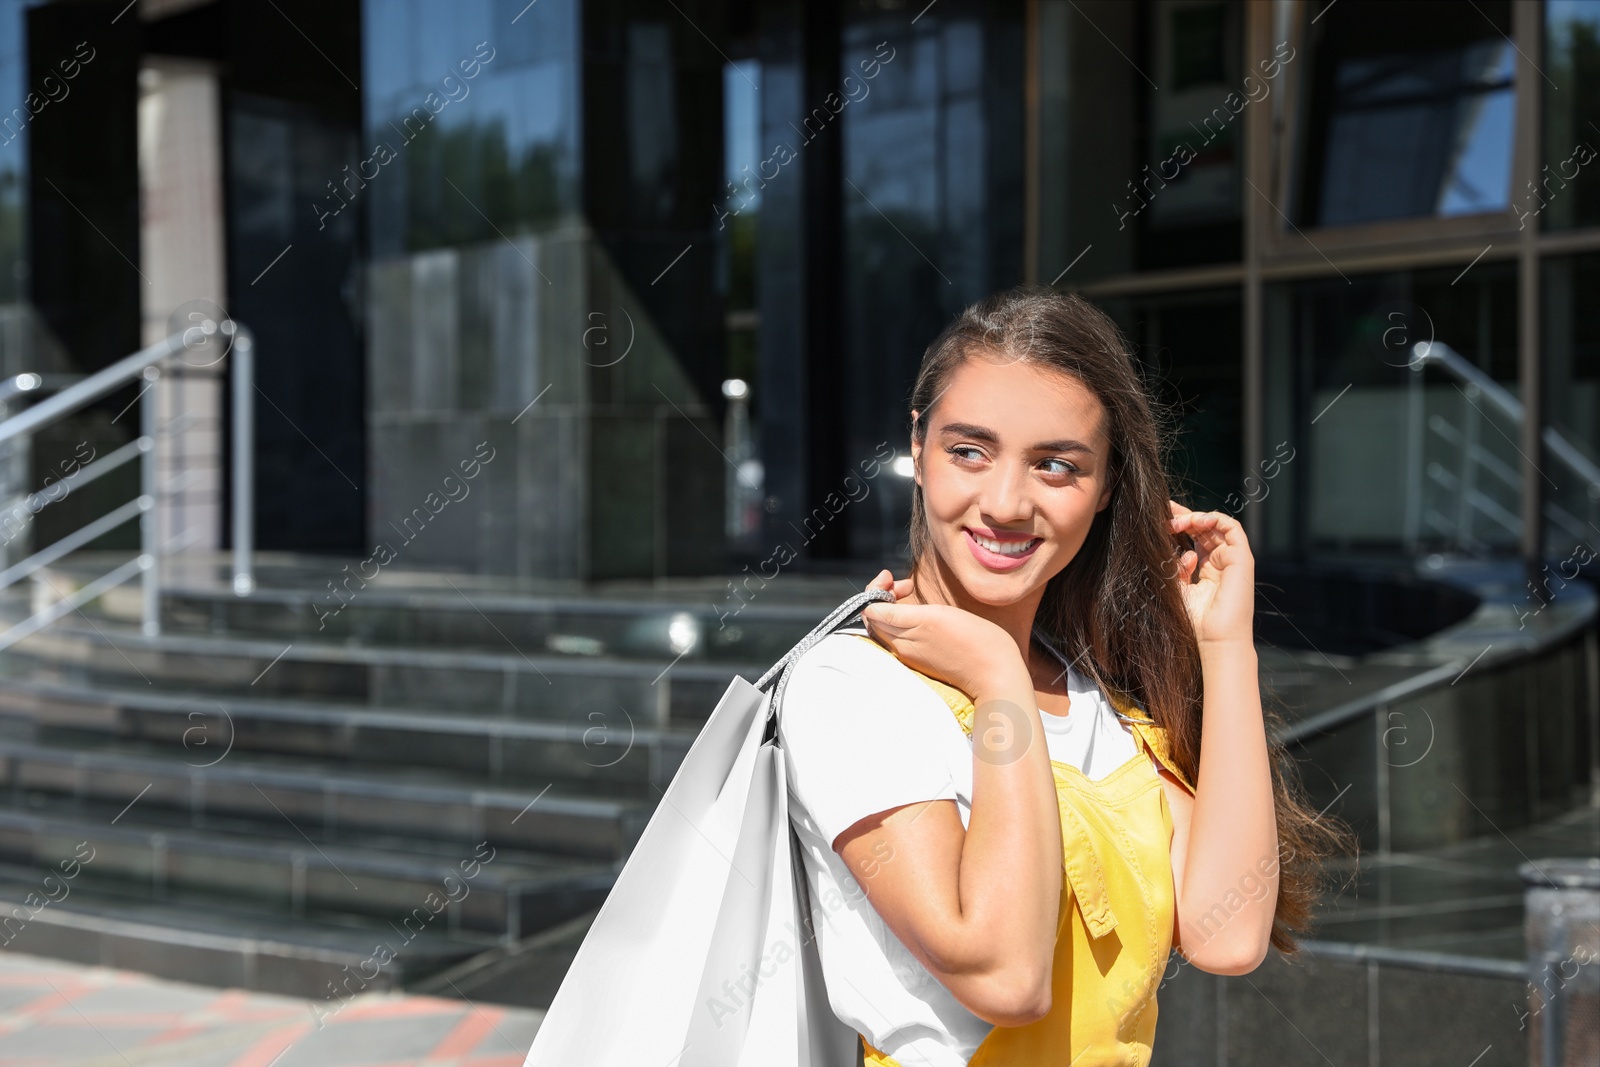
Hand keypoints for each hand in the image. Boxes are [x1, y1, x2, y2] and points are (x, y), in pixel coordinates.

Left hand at [859, 569, 1022, 696]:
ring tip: (910, 594)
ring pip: (884, 629)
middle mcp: (902, 646)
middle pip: (873, 619)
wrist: (996, 673)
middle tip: (904, 584)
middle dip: (882, 595)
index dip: (876, 589)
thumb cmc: (976, 641)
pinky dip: (899, 623)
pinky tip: (918, 614)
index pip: (869, 610)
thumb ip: (900, 613)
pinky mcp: (920, 662)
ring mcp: (910, 656)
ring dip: (891, 608)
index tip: (891, 576)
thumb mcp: (937, 616)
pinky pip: (896, 639)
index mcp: (906, 632)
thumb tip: (871, 609)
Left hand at [1167, 501, 1254, 645]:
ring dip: (1196, 518)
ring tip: (1177, 521)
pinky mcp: (1242, 558)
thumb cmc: (1197, 621)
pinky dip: (1214, 518)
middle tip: (1165, 513)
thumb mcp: (1179, 589)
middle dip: (1184, 517)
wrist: (1217, 640)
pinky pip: (1232, 528)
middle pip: (1205, 529)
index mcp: (1209, 569)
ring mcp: (1233, 559)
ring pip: (1217, 525)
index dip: (1180, 524)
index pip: (1195, 538)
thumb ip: (1176, 568)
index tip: (1161, 516)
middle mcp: (1222, 562)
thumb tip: (1177, 550)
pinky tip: (1196, 520)